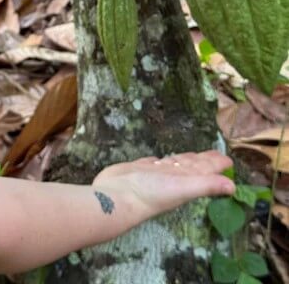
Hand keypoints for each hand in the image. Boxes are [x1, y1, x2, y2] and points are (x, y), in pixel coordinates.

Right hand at [92, 150, 233, 221]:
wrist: (117, 196)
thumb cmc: (150, 193)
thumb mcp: (183, 188)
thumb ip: (207, 185)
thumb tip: (234, 188)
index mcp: (185, 181)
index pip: (205, 170)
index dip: (216, 165)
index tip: (228, 160)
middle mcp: (172, 178)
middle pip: (192, 166)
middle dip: (203, 161)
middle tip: (214, 155)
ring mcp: (155, 174)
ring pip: (174, 164)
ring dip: (185, 160)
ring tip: (192, 157)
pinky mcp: (139, 169)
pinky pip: (155, 162)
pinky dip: (161, 160)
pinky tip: (161, 159)